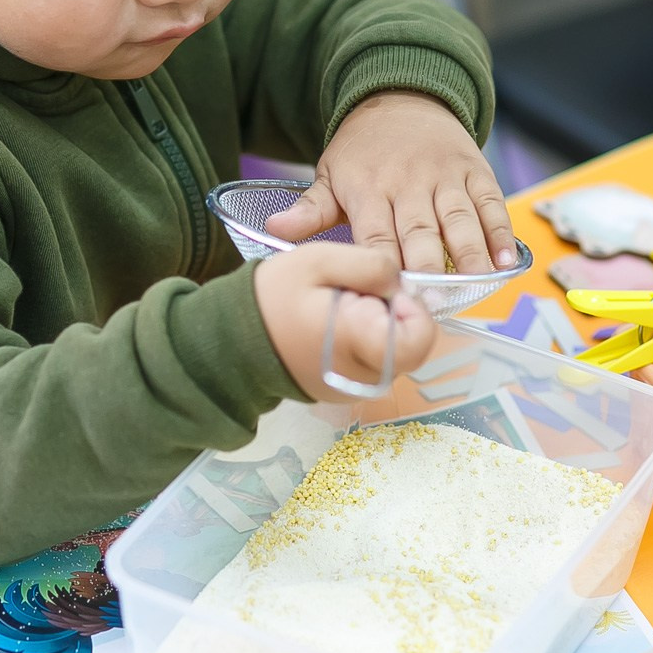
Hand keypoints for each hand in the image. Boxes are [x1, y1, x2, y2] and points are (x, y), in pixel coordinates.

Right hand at [254, 243, 434, 401]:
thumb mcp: (319, 259)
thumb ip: (371, 265)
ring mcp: (356, 390)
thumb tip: (405, 285)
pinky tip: (337, 326)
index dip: (414, 308)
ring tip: (343, 309)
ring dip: (382, 327)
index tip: (385, 290)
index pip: (419, 338)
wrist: (232, 341)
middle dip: (396, 314)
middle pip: (411, 345)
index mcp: (357, 342)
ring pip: (396, 354)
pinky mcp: (348, 393)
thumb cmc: (273, 297)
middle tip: (359, 295)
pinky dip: (367, 342)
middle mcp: (363, 377)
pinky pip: (376, 364)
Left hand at [265, 90, 515, 275]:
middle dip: (428, 270)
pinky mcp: (474, 170)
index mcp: (368, 190)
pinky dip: (500, 234)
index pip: (377, 237)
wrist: (400, 96)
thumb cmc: (362, 151)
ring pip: (460, 220)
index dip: (386, 268)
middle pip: (421, 233)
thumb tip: (274, 229)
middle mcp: (409, 183)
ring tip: (478, 287)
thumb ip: (309, 209)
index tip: (391, 299)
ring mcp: (445, 176)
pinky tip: (507, 264)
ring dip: (471, 256)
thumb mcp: (329, 174)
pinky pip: (491, 204)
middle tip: (435, 305)